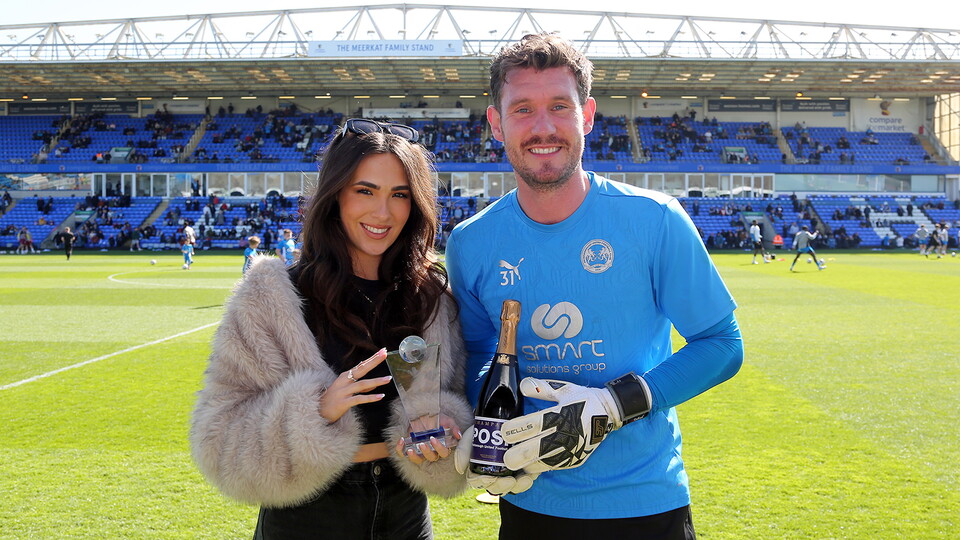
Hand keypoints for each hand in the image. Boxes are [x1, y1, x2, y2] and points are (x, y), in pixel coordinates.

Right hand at [318, 348, 391, 422]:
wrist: (317, 411)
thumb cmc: (333, 400)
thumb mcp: (345, 390)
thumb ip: (359, 387)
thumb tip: (374, 385)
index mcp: (345, 376)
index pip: (361, 365)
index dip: (372, 358)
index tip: (383, 351)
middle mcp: (344, 382)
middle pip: (361, 369)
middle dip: (374, 361)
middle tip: (385, 354)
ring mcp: (343, 392)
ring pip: (362, 384)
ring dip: (376, 381)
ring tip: (388, 379)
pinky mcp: (343, 403)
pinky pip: (359, 399)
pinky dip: (370, 398)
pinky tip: (380, 396)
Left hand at [395, 414, 461, 464]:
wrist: (423, 413)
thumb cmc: (436, 419)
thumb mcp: (446, 420)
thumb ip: (453, 427)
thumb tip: (458, 435)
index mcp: (441, 446)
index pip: (443, 452)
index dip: (439, 448)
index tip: (434, 439)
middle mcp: (431, 450)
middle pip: (431, 457)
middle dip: (427, 452)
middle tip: (423, 444)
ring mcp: (419, 450)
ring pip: (418, 460)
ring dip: (414, 457)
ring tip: (411, 450)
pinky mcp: (409, 447)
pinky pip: (403, 453)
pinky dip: (400, 449)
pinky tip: (401, 441)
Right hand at [453, 426, 538, 494]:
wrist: (503, 416)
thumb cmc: (485, 427)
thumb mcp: (471, 436)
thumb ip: (463, 450)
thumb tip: (460, 469)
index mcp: (478, 468)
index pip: (477, 482)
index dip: (483, 482)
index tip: (488, 478)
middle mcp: (494, 473)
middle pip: (496, 487)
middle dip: (502, 486)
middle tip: (509, 481)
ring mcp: (509, 472)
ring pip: (511, 487)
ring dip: (517, 487)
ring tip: (523, 480)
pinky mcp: (523, 469)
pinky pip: (526, 480)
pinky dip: (528, 481)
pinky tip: (530, 476)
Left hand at [500, 377, 623, 473]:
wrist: (609, 413)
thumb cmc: (584, 399)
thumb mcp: (564, 389)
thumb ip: (541, 388)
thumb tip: (522, 385)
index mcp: (560, 415)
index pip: (532, 425)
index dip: (515, 430)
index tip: (503, 432)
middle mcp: (565, 434)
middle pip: (534, 449)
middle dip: (516, 455)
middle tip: (504, 456)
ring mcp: (570, 449)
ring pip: (542, 463)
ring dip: (526, 464)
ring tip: (514, 462)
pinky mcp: (574, 459)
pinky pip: (553, 467)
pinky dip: (539, 468)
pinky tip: (529, 466)